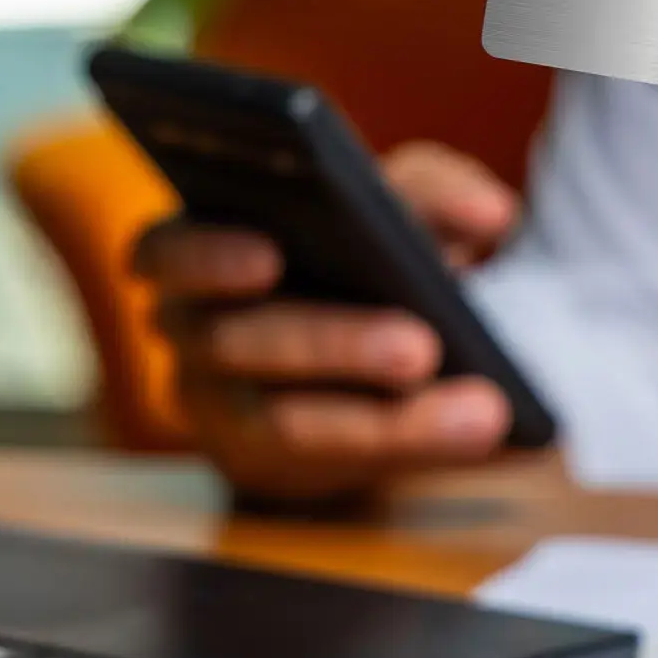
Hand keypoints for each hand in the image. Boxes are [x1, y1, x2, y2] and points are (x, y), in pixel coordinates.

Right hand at [132, 141, 520, 501]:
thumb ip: (434, 191)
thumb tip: (489, 210)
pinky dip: (402, 444)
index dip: (207, 256)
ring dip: (387, 420)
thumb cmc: (359, 254)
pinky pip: (326, 465)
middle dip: (336, 343)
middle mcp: (191, 329)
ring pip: (288, 421)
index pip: (168, 251)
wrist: (356, 348)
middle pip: (240, 341)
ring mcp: (221, 408)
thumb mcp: (391, 207)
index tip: (269, 257)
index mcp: (197, 246)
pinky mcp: (263, 464)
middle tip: (422, 347)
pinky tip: (467, 431)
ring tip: (480, 409)